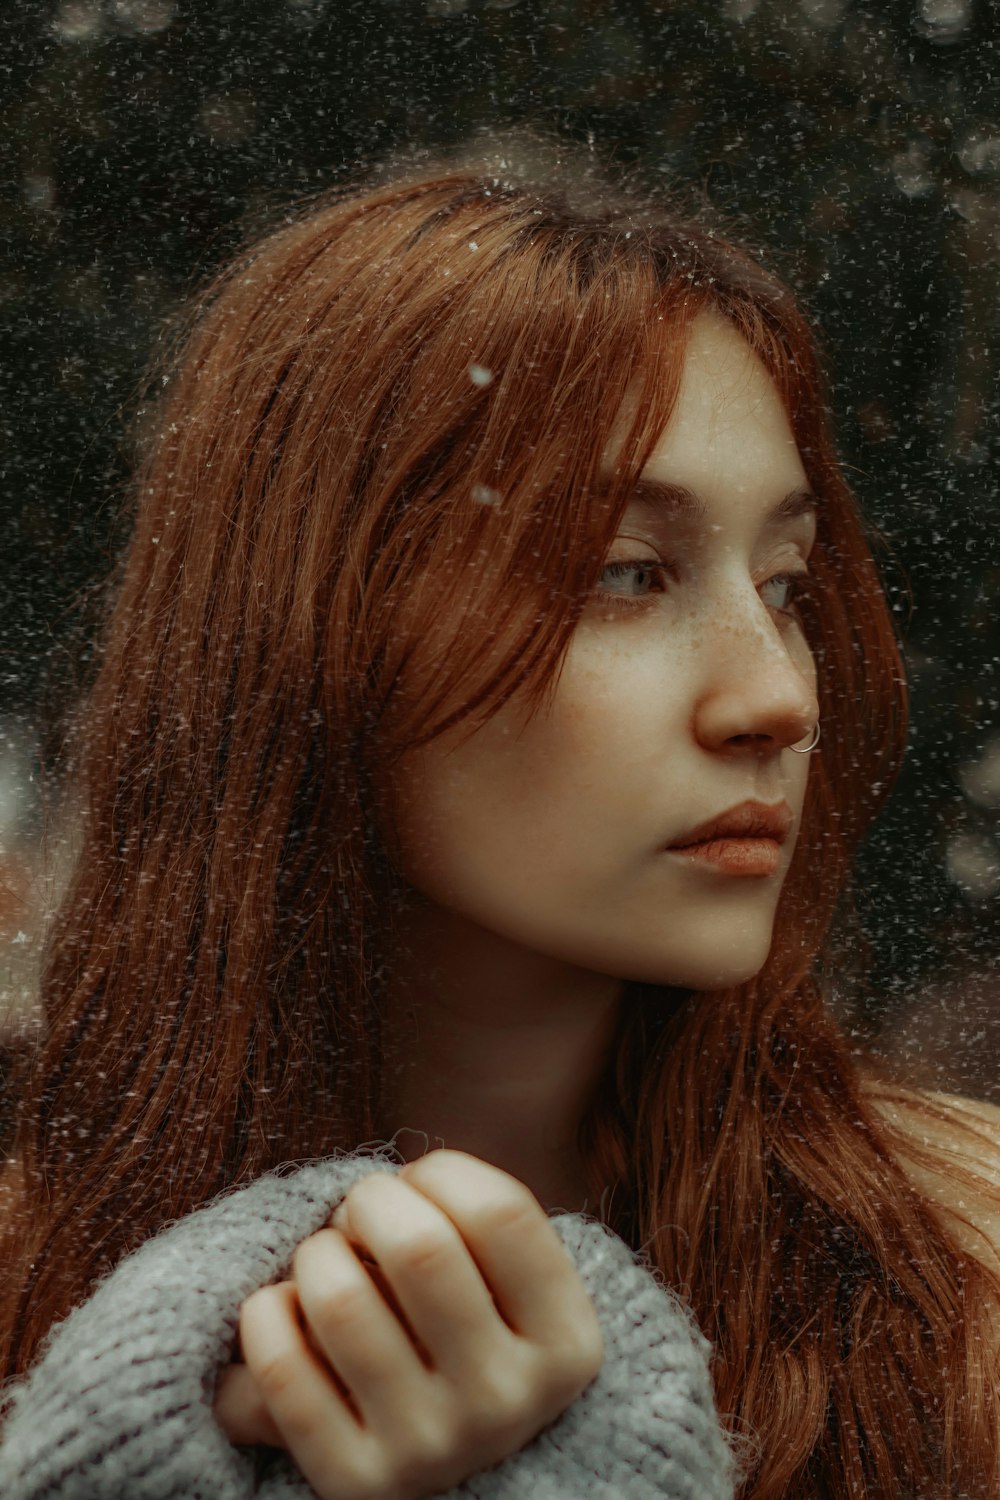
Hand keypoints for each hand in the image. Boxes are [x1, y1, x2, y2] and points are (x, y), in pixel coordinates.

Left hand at [214, 1150, 603, 1499]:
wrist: (460, 1481)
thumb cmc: (469, 1340)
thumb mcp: (514, 1295)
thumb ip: (474, 1226)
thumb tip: (382, 1188)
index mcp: (566, 1345)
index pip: (499, 1211)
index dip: (441, 1173)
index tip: (419, 1185)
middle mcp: (507, 1403)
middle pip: (420, 1246)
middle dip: (371, 1201)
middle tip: (362, 1214)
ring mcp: (431, 1450)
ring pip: (341, 1301)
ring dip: (316, 1255)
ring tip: (326, 1263)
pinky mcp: (355, 1484)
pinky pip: (282, 1370)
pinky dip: (266, 1316)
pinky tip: (281, 1308)